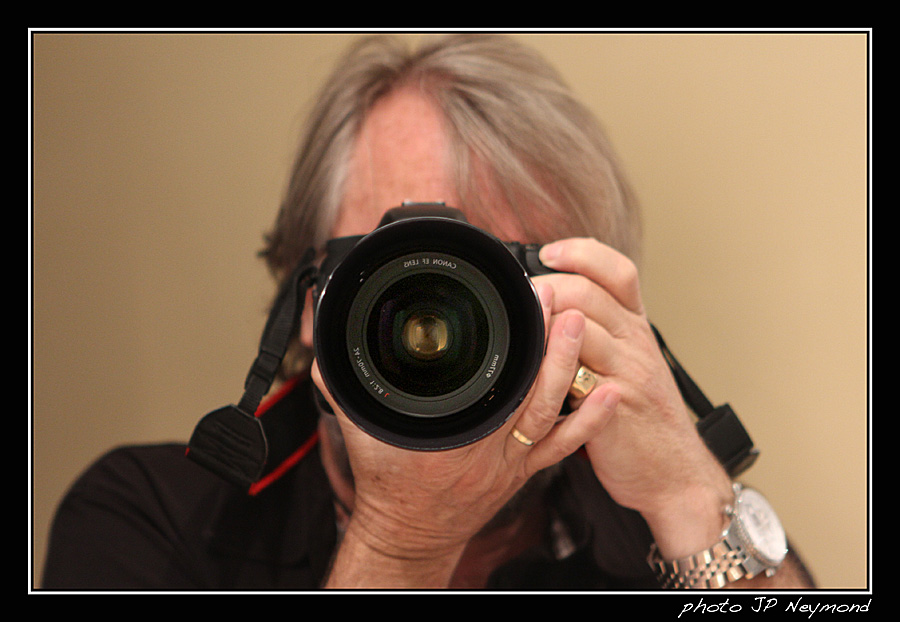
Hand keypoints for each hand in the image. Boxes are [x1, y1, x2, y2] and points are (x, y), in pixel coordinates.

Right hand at [311, 283, 622, 585]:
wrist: (409, 532)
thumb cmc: (385, 480)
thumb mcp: (357, 424)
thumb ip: (341, 377)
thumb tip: (324, 334)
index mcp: (445, 434)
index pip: (482, 379)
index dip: (509, 340)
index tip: (521, 300)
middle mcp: (483, 448)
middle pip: (523, 389)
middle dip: (546, 344)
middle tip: (559, 300)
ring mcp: (508, 460)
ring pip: (547, 412)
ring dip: (566, 368)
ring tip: (579, 324)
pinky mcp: (524, 470)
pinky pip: (562, 447)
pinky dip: (588, 422)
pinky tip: (608, 394)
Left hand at [536, 239, 733, 558]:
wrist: (675, 472)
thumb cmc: (642, 417)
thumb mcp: (632, 364)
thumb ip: (601, 334)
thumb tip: (552, 305)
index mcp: (638, 328)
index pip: (618, 271)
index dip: (582, 253)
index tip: (547, 252)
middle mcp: (637, 344)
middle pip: (588, 293)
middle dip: (547, 288)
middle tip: (520, 299)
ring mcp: (628, 374)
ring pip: (580, 328)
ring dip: (541, 323)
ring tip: (517, 329)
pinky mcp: (613, 408)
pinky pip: (575, 378)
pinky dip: (547, 368)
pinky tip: (526, 368)